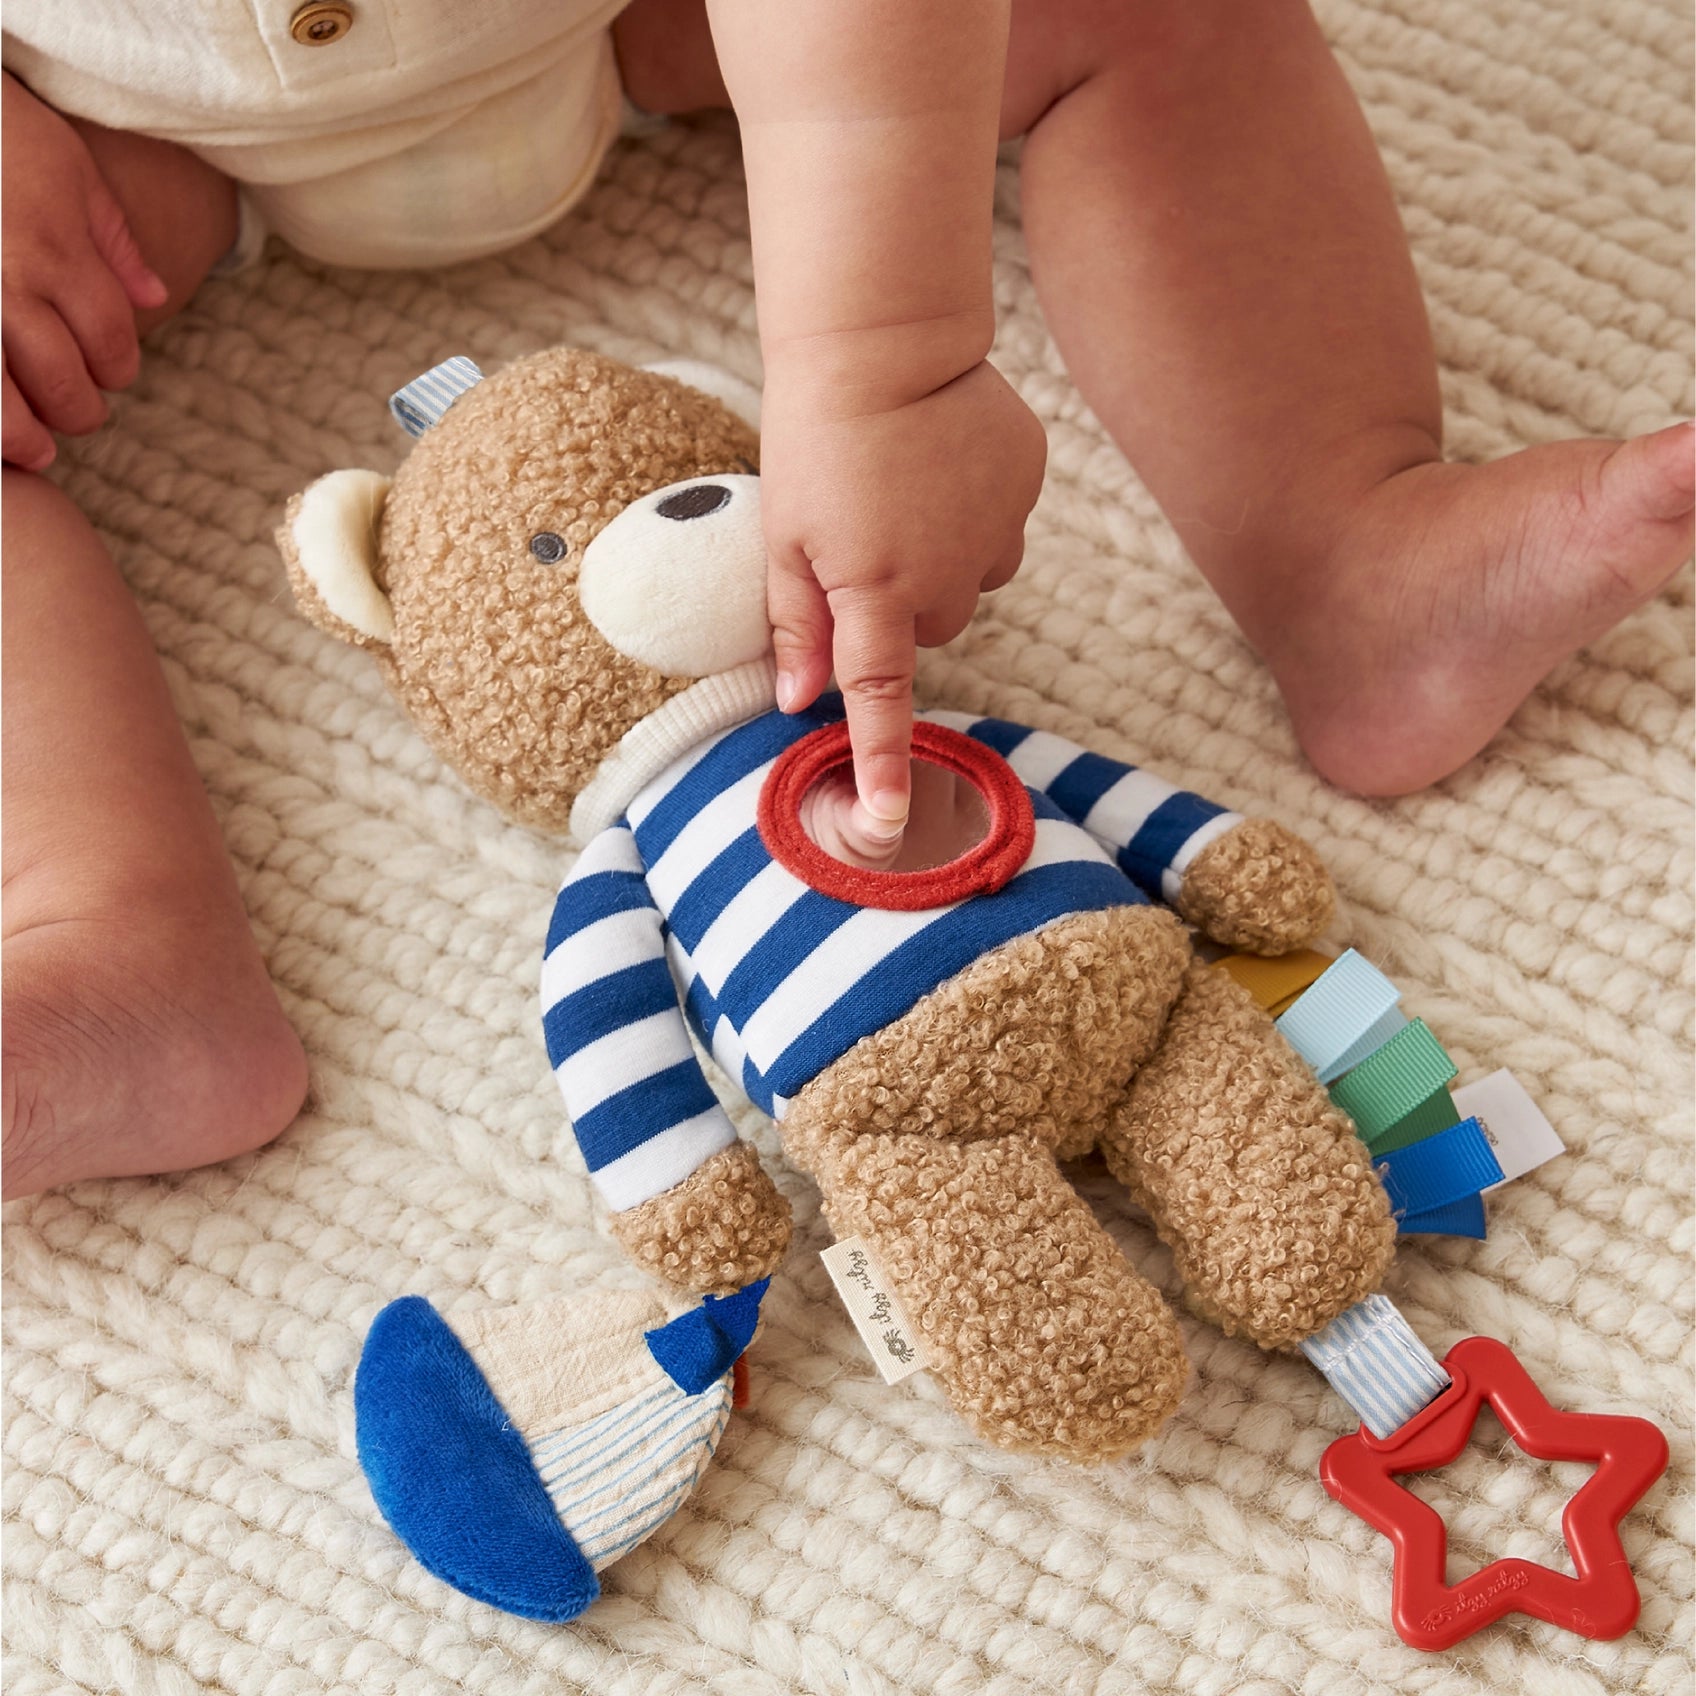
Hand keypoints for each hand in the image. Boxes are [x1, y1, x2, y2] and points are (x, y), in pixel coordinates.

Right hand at [3, 72, 167, 469]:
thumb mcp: (66, 165)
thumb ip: (113, 240)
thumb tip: (156, 300)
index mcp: (55, 249)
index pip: (109, 340)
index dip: (117, 367)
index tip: (113, 374)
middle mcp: (6, 280)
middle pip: (59, 378)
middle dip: (77, 408)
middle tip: (79, 414)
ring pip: (0, 396)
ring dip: (21, 433)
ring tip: (35, 448)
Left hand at [762, 358, 1045, 865]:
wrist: (884, 340)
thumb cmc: (814, 439)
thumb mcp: (784, 535)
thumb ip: (795, 622)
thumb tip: (798, 699)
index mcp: (874, 589)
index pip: (880, 696)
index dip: (882, 763)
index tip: (887, 821)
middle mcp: (945, 574)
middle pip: (930, 630)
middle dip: (899, 605)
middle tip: (864, 540)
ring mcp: (995, 532)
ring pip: (971, 583)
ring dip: (941, 562)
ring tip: (905, 495)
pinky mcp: (1025, 489)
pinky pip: (1001, 532)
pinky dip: (973, 516)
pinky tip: (942, 468)